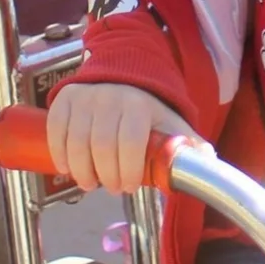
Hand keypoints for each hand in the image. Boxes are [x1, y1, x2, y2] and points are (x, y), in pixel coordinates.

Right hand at [47, 82, 193, 192]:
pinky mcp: (65, 98)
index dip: (126, 171)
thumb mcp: (171, 123)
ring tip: (90, 183)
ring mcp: (86, 97)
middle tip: (110, 187)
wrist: (124, 76)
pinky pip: (56, 130)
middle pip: (100, 146)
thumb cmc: (148, 110)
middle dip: (104, 176)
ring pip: (76, 142)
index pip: (130, 143)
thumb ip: (188, 144)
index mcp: (140, 106)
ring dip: (81, 171)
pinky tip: (67, 168)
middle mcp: (111, 97)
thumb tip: (208, 162)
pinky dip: (60, 153)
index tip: (128, 186)